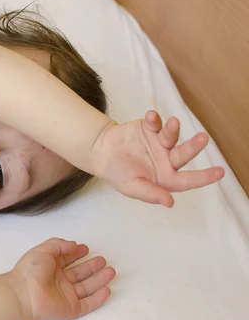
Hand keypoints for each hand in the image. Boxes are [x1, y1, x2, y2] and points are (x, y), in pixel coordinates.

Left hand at [9, 239, 114, 319]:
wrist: (24, 294)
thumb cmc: (31, 270)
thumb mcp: (43, 250)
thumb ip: (59, 245)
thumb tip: (74, 244)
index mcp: (51, 267)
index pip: (66, 259)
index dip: (76, 253)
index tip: (85, 248)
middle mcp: (59, 281)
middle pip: (79, 273)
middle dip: (91, 266)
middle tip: (103, 260)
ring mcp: (66, 295)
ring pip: (87, 287)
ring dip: (99, 279)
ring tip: (110, 271)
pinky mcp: (71, 309)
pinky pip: (88, 304)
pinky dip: (98, 298)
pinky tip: (107, 290)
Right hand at [92, 110, 224, 206]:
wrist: (100, 153)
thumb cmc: (117, 174)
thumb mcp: (132, 188)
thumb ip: (150, 194)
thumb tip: (170, 203)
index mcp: (165, 178)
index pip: (187, 180)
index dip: (204, 177)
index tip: (220, 172)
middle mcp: (166, 160)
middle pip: (183, 154)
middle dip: (193, 147)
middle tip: (202, 139)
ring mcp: (159, 143)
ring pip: (172, 135)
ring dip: (173, 129)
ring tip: (172, 123)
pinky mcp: (149, 128)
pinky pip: (155, 122)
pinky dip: (154, 119)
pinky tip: (150, 116)